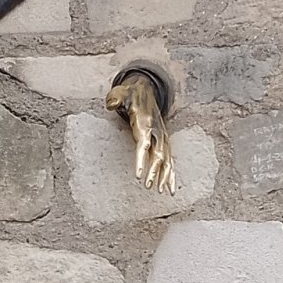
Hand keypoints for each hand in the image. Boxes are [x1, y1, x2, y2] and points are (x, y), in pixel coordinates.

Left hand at [105, 70, 175, 195]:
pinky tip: (170, 190)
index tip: (138, 174)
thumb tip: (111, 105)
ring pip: (167, 160)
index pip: (144, 144)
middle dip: (154, 171)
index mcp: (145, 123)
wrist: (146, 90)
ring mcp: (163, 137)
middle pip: (158, 154)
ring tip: (162, 192)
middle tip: (147, 186)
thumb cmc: (130, 95)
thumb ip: (115, 99)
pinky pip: (170, 160)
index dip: (141, 159)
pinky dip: (171, 175)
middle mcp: (157, 132)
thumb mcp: (120, 93)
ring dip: (165, 176)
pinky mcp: (164, 142)